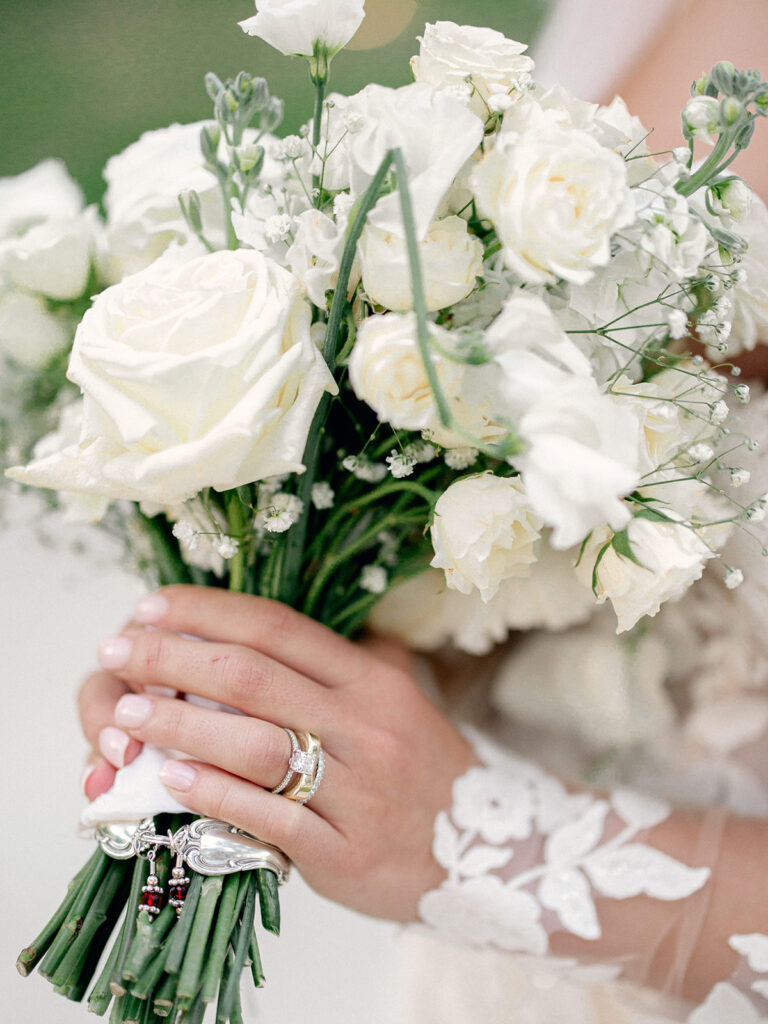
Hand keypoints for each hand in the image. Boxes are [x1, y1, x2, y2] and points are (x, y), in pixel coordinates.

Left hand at [77, 585, 476, 921]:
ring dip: (181, 724)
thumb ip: (355, 654)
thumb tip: (290, 623)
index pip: (278, 628)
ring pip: (253, 743)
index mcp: (372, 680)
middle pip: (253, 676)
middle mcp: (364, 724)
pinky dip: (212, 794)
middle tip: (119, 649)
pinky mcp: (342, 849)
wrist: (493, 852)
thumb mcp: (403, 696)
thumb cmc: (427, 768)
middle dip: (174, 657)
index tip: (153, 606)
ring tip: (130, 709)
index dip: (208, 612)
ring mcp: (354, 788)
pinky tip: (169, 779)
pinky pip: (267, 816)